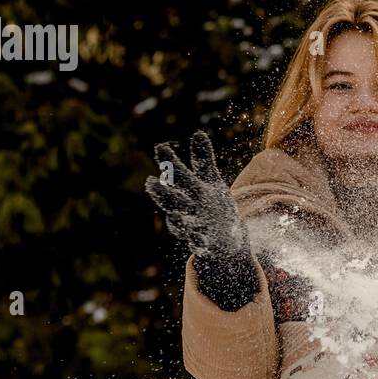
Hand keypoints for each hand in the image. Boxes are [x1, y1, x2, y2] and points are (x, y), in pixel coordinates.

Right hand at [146, 131, 258, 310]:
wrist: (225, 237)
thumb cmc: (213, 205)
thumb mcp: (210, 181)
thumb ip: (202, 160)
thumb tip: (197, 133)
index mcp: (187, 192)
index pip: (176, 175)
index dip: (169, 162)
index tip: (161, 147)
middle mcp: (186, 209)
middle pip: (171, 201)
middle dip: (162, 193)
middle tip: (151, 183)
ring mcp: (194, 227)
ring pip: (180, 225)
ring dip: (177, 220)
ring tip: (176, 215)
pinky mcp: (204, 244)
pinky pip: (199, 245)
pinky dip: (198, 242)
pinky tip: (199, 238)